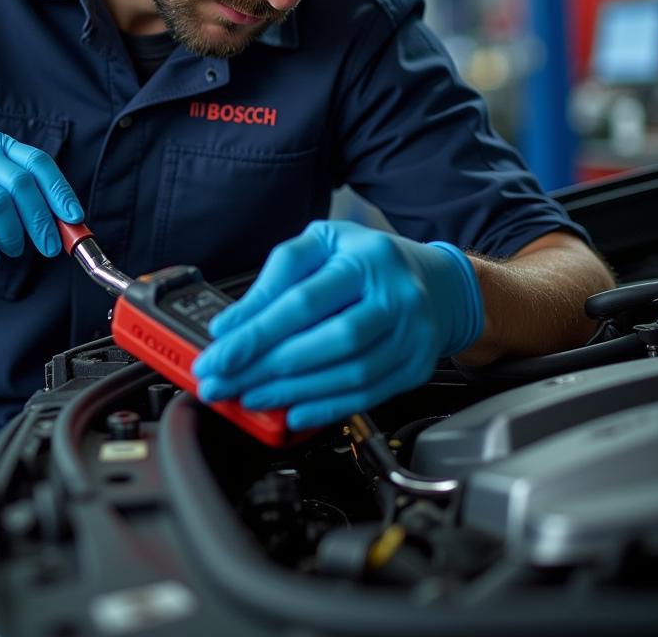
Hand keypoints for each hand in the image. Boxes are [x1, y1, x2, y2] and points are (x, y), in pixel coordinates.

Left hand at [191, 221, 482, 428]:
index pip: (304, 301)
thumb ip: (276, 278)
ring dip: (292, 391)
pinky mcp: (414, 367)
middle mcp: (395, 297)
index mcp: (366, 259)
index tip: (219, 350)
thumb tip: (233, 322)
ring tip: (249, 395)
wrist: (437, 283)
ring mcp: (411, 335)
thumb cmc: (367, 261)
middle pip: (328, 340)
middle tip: (223, 381)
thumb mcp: (321, 245)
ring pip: (348, 373)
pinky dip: (326, 407)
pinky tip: (293, 411)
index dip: (258, 330)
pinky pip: (367, 395)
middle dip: (266, 366)